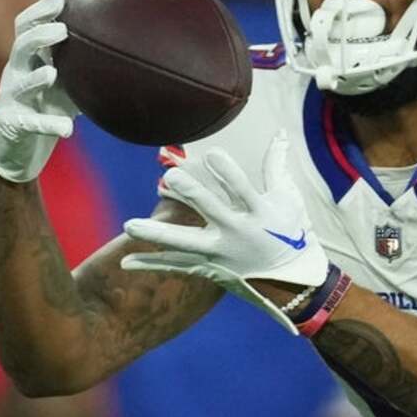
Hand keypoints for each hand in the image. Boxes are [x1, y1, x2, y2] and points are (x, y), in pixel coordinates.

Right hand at [0, 0, 78, 181]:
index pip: (26, 28)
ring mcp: (12, 99)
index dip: (40, 11)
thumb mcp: (66, 85)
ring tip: (52, 74)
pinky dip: (49, 124)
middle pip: (21, 48)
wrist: (14, 148)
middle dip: (39, 37)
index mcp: (28, 60)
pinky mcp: (13, 125)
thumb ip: (84, 67)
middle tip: (61, 32)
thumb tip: (124, 49)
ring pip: (21, 84)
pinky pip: (30, 123)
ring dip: (37, 78)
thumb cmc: (44, 108)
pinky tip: (66, 129)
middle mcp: (16, 74)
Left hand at [120, 131, 328, 332]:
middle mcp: (238, 233)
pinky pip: (177, 266)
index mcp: (259, 213)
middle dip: (192, 194)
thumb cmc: (290, 233)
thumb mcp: (288, 199)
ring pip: (186, 244)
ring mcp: (221, 253)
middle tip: (172, 176)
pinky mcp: (209, 268)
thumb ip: (277, 166)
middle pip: (212, 211)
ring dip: (156, 234)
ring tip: (128, 225)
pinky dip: (152, 264)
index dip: (228, 171)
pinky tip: (125, 262)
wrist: (292, 283)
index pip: (243, 188)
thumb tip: (279, 134)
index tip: (212, 152)